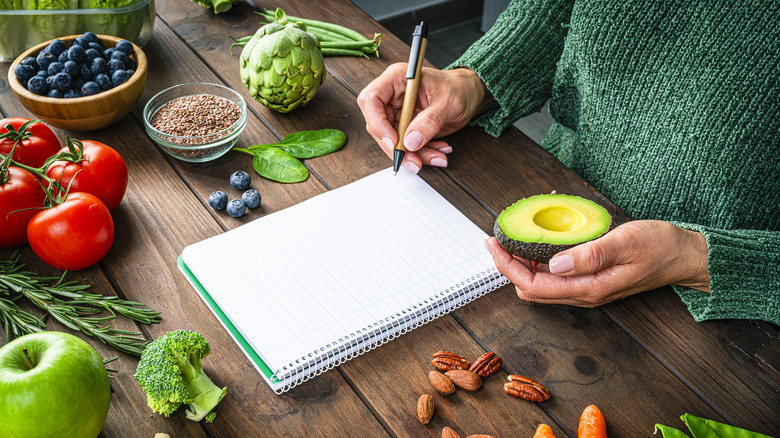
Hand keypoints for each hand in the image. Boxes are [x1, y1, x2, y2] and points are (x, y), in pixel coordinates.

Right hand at [357, 64, 491, 172]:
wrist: (470, 94)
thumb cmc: (459, 87)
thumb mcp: (448, 103)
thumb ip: (429, 121)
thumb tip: (410, 141)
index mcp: (397, 79)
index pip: (371, 99)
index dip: (377, 122)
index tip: (393, 141)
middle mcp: (393, 96)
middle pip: (378, 125)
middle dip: (397, 148)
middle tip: (415, 161)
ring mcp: (398, 113)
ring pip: (392, 141)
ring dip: (413, 154)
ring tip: (436, 157)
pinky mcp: (406, 127)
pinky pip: (406, 146)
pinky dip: (421, 154)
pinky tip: (438, 151)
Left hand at [485, 220, 710, 306]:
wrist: (685, 256)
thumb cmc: (660, 246)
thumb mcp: (626, 242)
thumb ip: (591, 254)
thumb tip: (555, 263)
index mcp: (590, 288)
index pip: (534, 285)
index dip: (508, 267)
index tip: (493, 244)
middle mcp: (584, 294)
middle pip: (530, 288)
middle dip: (508, 266)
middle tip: (496, 239)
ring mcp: (586, 290)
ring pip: (540, 285)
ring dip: (520, 265)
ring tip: (510, 239)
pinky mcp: (589, 282)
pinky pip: (553, 278)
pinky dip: (537, 262)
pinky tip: (535, 243)